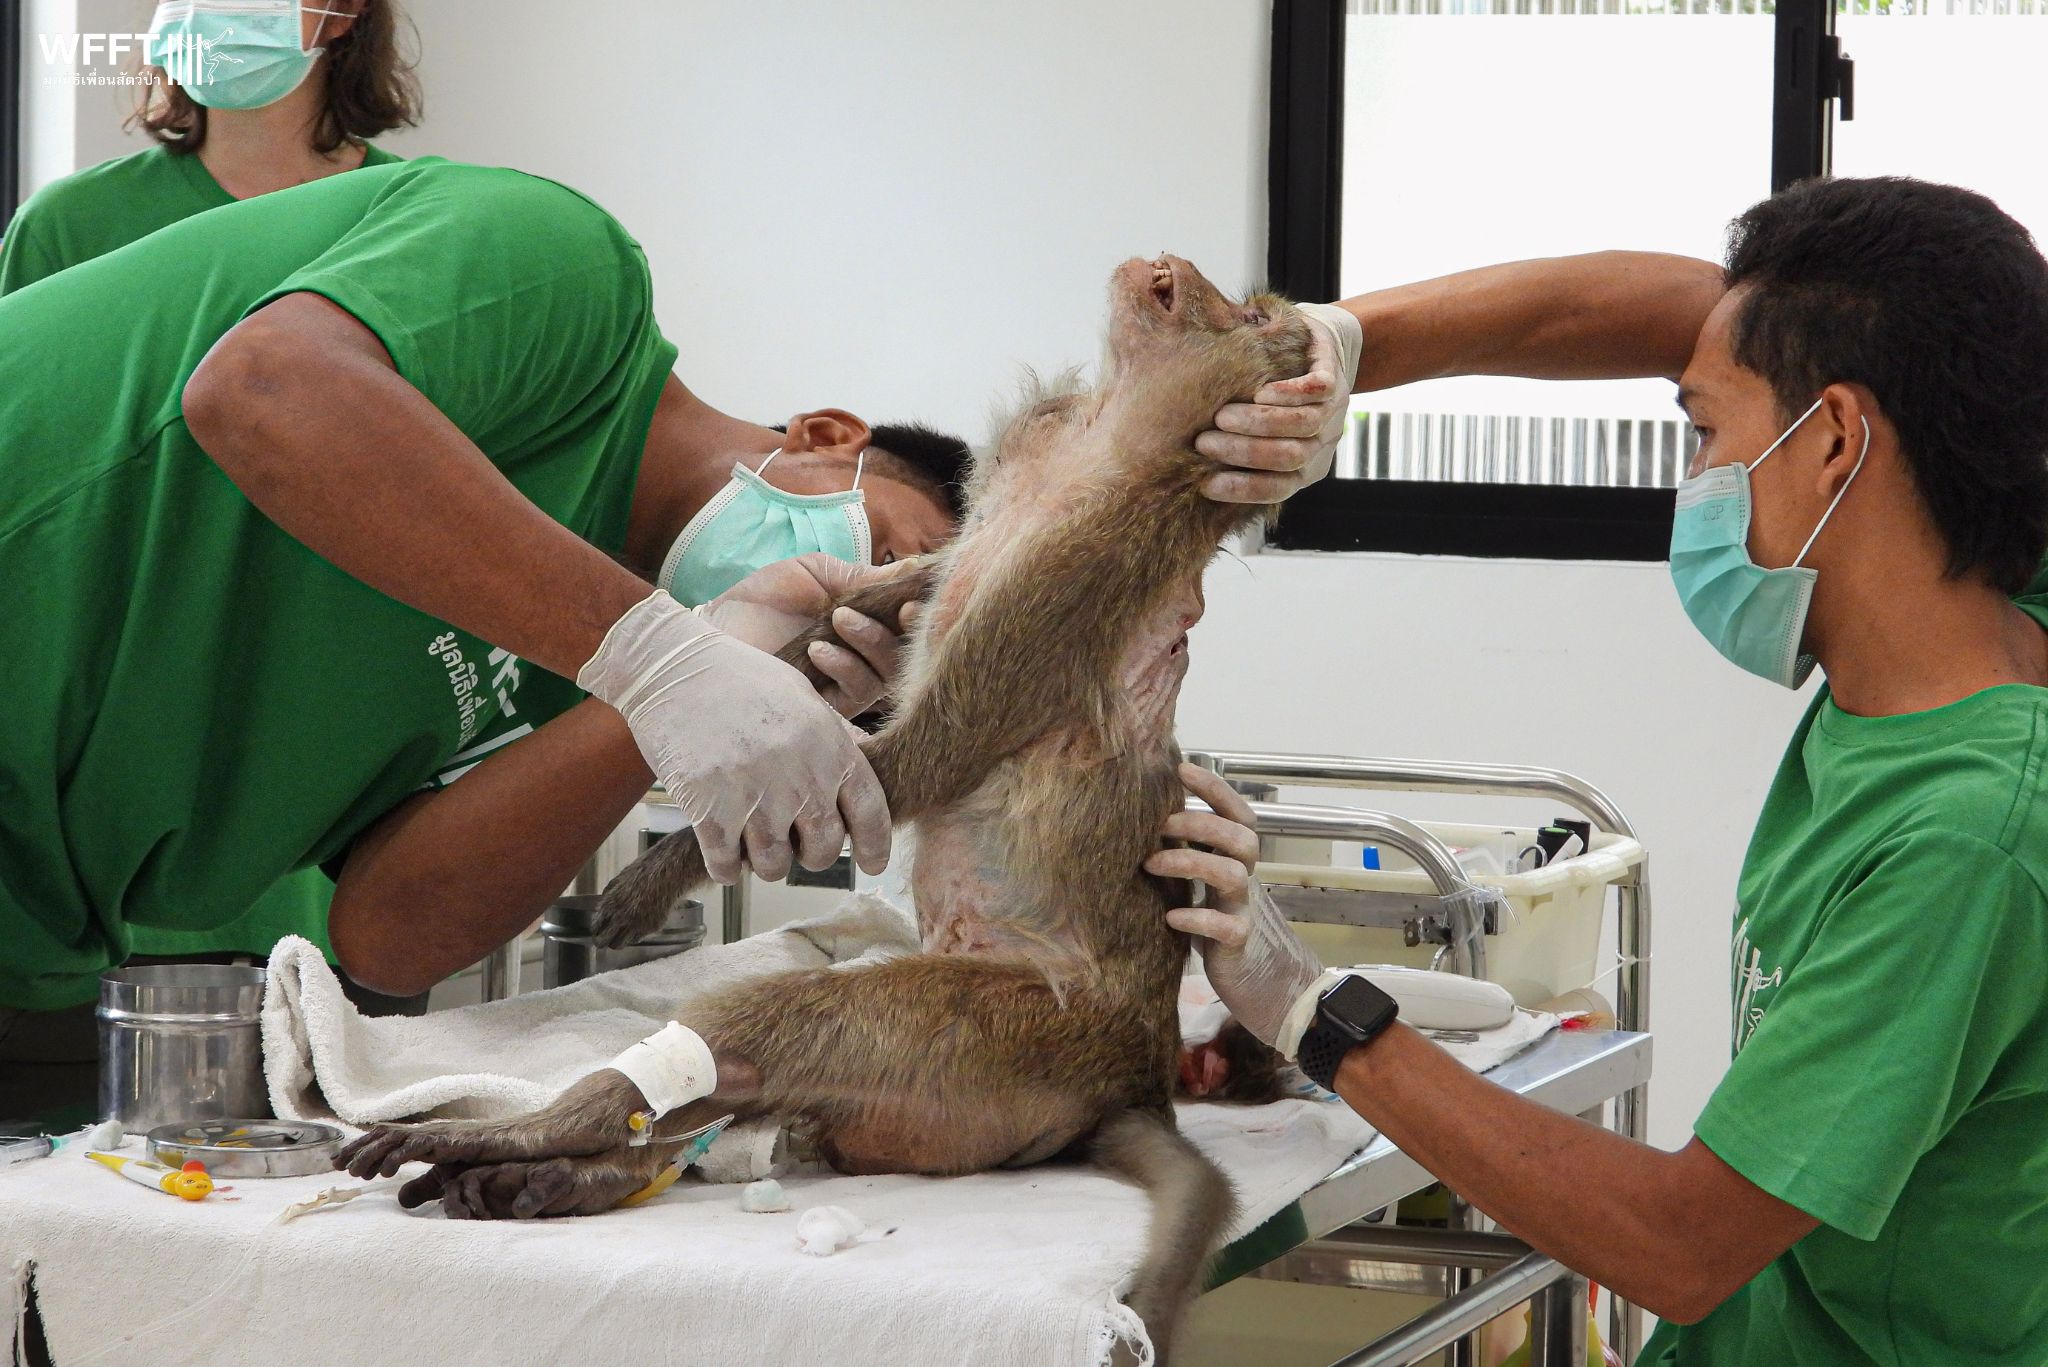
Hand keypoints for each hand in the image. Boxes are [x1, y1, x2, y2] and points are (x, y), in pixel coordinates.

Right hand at [578, 590, 889, 882]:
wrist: (671, 668)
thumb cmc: (738, 677)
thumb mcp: (804, 698)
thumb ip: (837, 737)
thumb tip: (865, 765)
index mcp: (830, 747)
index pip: (870, 814)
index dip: (874, 848)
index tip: (870, 864)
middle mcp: (800, 777)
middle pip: (823, 852)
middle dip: (811, 855)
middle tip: (793, 841)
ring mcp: (755, 798)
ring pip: (775, 867)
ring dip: (765, 861)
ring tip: (752, 838)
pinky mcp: (710, 814)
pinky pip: (727, 868)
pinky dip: (724, 865)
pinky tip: (721, 845)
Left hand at [697, 554, 921, 715]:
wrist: (716, 632)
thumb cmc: (762, 600)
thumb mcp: (815, 574)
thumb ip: (863, 576)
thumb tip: (915, 569)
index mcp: (866, 619)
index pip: (910, 619)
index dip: (925, 607)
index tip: (919, 593)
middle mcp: (865, 653)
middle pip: (911, 649)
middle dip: (912, 629)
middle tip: (902, 610)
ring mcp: (849, 682)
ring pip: (890, 672)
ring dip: (873, 642)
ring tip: (839, 620)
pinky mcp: (831, 708)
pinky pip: (860, 693)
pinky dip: (846, 667)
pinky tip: (820, 650)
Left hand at [1145, 763, 1324, 1048]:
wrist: (1276, 992)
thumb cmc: (1233, 935)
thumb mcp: (1214, 893)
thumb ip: (1196, 862)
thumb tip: (1151, 828)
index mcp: (1240, 865)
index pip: (1238, 815)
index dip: (1214, 789)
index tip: (1181, 767)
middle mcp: (1247, 883)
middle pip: (1239, 837)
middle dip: (1198, 822)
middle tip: (1158, 825)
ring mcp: (1246, 912)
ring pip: (1231, 873)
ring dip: (1188, 862)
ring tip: (1150, 864)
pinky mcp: (1239, 947)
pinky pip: (1225, 926)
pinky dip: (1195, 918)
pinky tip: (1171, 918)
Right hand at [1195, 301, 1363, 503]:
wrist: (1325, 350)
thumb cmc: (1275, 398)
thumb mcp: (1261, 433)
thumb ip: (1240, 452)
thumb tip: (1190, 473)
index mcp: (1306, 467)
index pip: (1280, 488)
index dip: (1244, 489)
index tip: (1207, 484)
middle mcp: (1322, 443)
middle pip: (1289, 457)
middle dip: (1244, 453)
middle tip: (1204, 443)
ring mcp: (1332, 411)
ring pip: (1302, 424)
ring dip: (1258, 423)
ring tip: (1222, 417)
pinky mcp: (1334, 378)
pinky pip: (1320, 389)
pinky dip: (1289, 393)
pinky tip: (1260, 393)